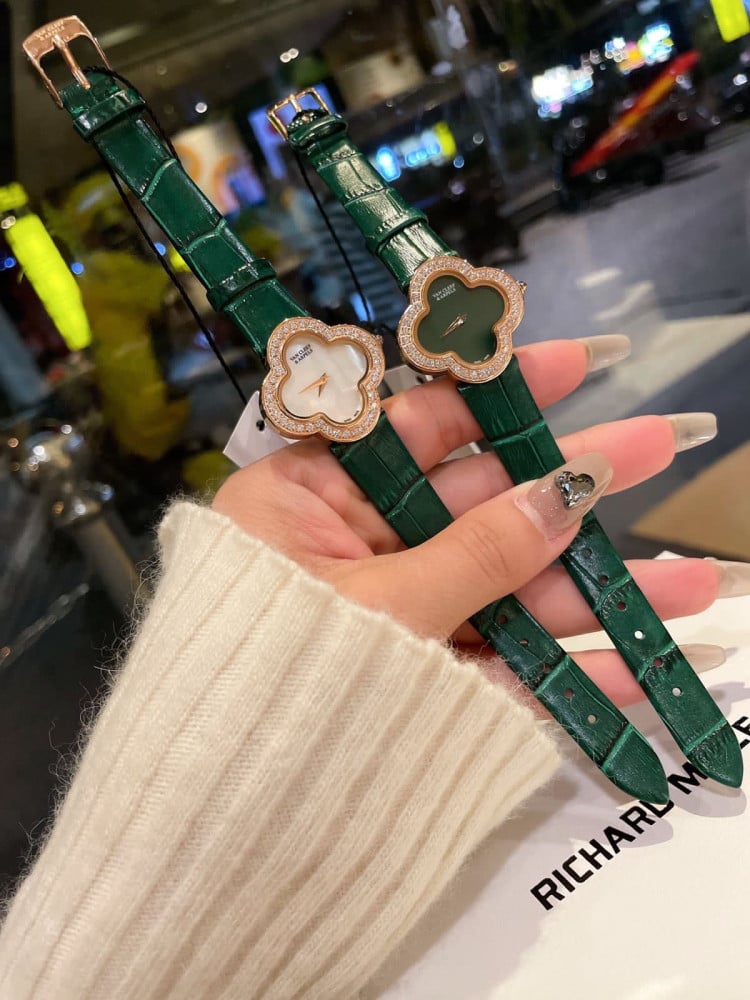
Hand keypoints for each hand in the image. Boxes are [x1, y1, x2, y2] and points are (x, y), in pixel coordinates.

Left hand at [214, 338, 723, 707]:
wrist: (220, 825)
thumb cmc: (279, 682)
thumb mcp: (385, 603)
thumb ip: (481, 551)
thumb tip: (569, 491)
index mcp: (310, 498)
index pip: (413, 424)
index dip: (498, 393)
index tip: (577, 364)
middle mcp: (351, 545)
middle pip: (478, 503)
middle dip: (574, 486)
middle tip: (660, 445)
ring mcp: (392, 614)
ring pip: (502, 588)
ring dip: (594, 592)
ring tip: (694, 587)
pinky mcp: (418, 680)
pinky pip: (492, 660)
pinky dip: (560, 668)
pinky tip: (638, 666)